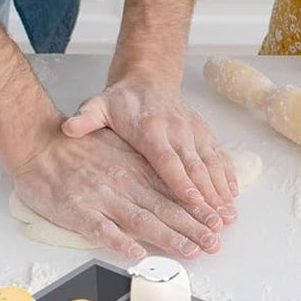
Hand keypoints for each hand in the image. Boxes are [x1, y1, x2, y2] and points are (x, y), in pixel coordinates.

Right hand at [11, 130, 225, 259]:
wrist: (39, 143)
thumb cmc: (78, 148)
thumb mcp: (118, 148)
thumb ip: (142, 166)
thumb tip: (172, 182)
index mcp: (136, 169)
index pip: (173, 191)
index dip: (197, 208)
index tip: (218, 221)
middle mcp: (125, 184)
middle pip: (165, 209)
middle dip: (193, 228)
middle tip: (215, 243)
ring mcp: (102, 198)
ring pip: (142, 221)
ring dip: (168, 237)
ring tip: (191, 251)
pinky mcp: (77, 211)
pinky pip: (101, 229)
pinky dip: (119, 241)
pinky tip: (136, 253)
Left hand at [62, 77, 237, 230]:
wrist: (148, 79)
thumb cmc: (122, 101)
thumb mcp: (97, 106)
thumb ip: (86, 120)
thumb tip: (68, 127)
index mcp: (151, 130)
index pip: (168, 160)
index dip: (181, 182)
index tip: (192, 202)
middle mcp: (176, 131)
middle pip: (195, 167)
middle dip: (207, 196)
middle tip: (215, 221)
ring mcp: (192, 131)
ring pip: (210, 164)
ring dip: (220, 190)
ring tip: (228, 215)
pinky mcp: (202, 132)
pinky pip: (218, 155)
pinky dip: (226, 175)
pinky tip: (231, 195)